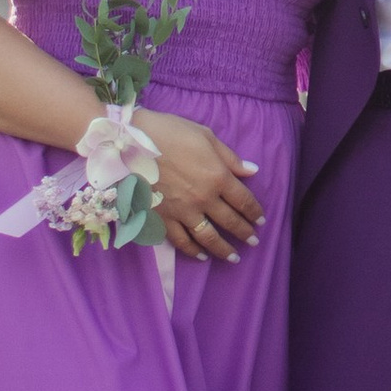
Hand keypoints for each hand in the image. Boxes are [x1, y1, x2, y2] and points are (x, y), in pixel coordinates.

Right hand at [137, 110, 263, 261]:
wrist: (130, 142)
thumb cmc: (169, 132)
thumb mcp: (205, 136)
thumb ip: (229, 157)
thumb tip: (252, 171)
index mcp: (218, 176)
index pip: (244, 200)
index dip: (254, 212)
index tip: (261, 221)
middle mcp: (204, 198)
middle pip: (230, 221)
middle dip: (245, 233)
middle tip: (254, 242)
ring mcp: (183, 212)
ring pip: (209, 237)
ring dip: (224, 250)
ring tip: (233, 258)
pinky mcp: (163, 219)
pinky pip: (181, 241)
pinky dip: (192, 251)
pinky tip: (200, 256)